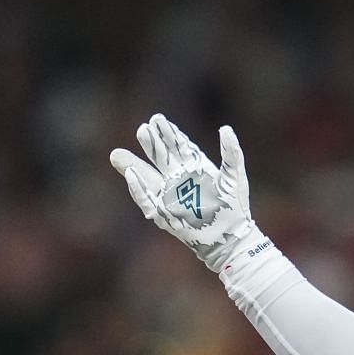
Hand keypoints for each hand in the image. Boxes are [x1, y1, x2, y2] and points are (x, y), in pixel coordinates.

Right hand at [110, 114, 262, 274]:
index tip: (157, 119)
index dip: (168, 132)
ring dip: (135, 165)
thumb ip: (231, 152)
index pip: (178, 146)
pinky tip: (131, 175)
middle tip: (142, 129)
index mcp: (195, 167)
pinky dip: (138, 189)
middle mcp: (180, 179)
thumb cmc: (235, 206)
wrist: (231, 235)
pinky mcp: (166, 213)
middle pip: (160, 158)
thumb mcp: (234, 176)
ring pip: (148, 177)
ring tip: (118, 153)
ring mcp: (171, 196)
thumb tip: (225, 128)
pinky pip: (148, 200)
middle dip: (150, 143)